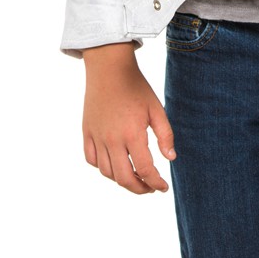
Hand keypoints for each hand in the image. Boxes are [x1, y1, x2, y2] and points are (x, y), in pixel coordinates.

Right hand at [82, 43, 176, 194]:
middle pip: (124, 179)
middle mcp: (112, 140)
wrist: (109, 68)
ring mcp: (97, 137)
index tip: (163, 188)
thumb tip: (171, 158)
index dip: (156, 183)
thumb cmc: (136, 87)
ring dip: (122, 180)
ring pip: (107, 172)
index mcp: (133, 134)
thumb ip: (165, 135)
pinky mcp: (87, 132)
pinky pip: (91, 159)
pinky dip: (102, 168)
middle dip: (139, 189)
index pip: (145, 170)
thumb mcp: (156, 108)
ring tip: (135, 177)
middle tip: (150, 188)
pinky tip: (114, 164)